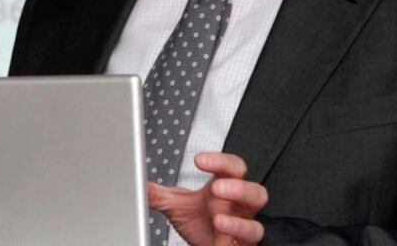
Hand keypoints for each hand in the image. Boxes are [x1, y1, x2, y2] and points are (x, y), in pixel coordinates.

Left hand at [147, 152, 267, 245]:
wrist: (209, 245)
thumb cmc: (201, 222)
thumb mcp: (179, 206)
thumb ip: (160, 195)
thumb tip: (139, 183)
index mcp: (226, 188)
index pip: (230, 167)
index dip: (219, 160)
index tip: (199, 160)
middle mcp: (239, 207)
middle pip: (254, 190)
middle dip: (238, 188)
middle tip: (216, 188)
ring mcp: (244, 227)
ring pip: (257, 222)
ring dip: (238, 221)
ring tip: (217, 220)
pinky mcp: (244, 245)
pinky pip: (249, 243)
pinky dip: (236, 242)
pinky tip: (223, 242)